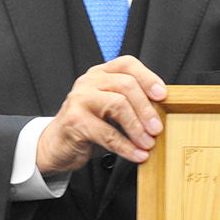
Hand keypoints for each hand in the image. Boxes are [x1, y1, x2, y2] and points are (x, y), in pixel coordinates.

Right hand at [36, 56, 167, 173]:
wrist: (57, 145)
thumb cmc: (89, 126)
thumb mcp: (112, 111)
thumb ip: (132, 105)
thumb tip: (162, 113)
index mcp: (101, 74)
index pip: (128, 64)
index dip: (148, 78)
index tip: (163, 96)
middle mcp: (89, 82)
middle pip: (126, 85)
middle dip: (146, 109)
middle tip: (157, 128)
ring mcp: (79, 99)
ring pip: (118, 105)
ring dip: (137, 127)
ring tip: (148, 143)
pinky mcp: (74, 121)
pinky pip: (107, 134)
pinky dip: (126, 147)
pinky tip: (137, 155)